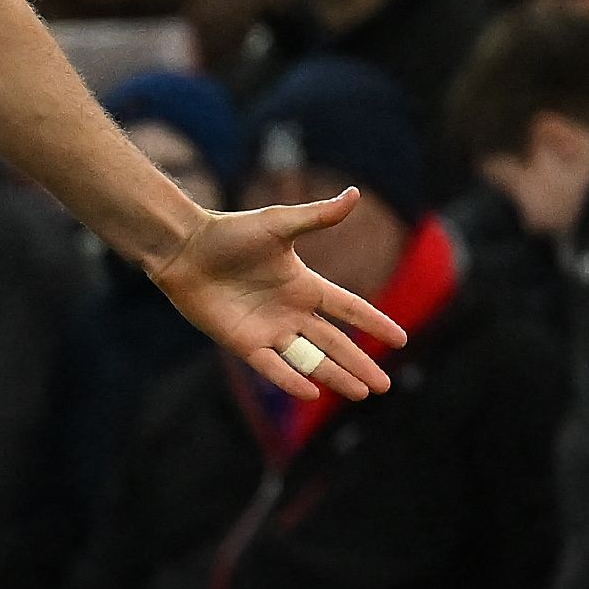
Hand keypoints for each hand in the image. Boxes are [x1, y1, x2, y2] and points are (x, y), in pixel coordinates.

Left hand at [146, 188, 408, 399]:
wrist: (186, 248)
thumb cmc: (230, 232)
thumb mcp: (279, 224)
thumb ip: (318, 217)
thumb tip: (355, 193)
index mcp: (305, 285)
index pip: (349, 308)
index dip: (374, 323)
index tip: (401, 340)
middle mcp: (291, 312)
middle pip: (335, 343)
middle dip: (360, 364)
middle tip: (384, 387)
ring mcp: (268, 330)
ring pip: (309, 360)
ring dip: (335, 377)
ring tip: (361, 394)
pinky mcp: (243, 343)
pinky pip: (271, 367)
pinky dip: (290, 380)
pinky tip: (312, 394)